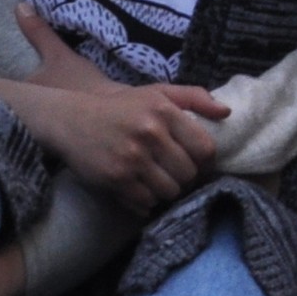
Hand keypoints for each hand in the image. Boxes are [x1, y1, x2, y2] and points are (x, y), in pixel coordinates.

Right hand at [0, 6, 226, 209]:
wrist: (69, 120)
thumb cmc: (120, 108)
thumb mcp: (156, 93)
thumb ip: (194, 97)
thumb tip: (227, 112)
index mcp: (164, 110)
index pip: (205, 149)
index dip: (204, 161)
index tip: (195, 162)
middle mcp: (150, 133)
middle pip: (188, 174)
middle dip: (183, 178)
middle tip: (171, 173)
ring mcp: (131, 158)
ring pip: (169, 191)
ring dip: (165, 191)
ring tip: (154, 180)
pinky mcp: (115, 179)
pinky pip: (146, 202)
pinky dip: (145, 200)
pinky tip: (137, 187)